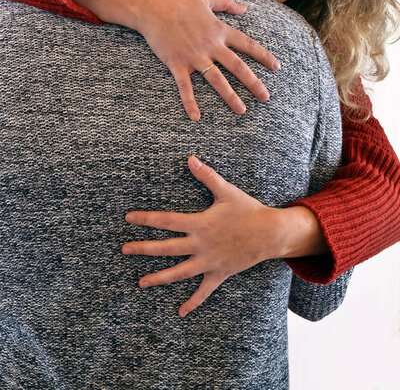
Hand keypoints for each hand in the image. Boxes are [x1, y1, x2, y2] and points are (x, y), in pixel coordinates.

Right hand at [73, 0, 279, 119]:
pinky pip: (185, 87)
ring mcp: (194, 56)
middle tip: (265, 97)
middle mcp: (211, 46)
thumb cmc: (178, 2)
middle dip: (254, 83)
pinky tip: (196, 117)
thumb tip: (245, 9)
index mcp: (220, 30)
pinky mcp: (177, 64)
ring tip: (241, 110)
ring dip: (230, 96)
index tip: (276, 67)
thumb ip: (227, 3)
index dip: (263, 56)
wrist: (152, 8)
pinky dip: (190, 103)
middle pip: (237, 67)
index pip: (247, 45)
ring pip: (217, 80)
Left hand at [122, 156, 286, 317]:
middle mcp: (201, 244)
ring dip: (160, 278)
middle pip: (167, 248)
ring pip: (179, 272)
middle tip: (124, 250)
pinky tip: (180, 312)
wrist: (270, 233)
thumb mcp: (226, 191)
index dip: (146, 219)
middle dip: (144, 248)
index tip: (128, 218)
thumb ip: (206, 176)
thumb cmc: (247, 209)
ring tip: (141, 283)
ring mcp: (209, 261)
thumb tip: (191, 158)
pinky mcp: (219, 273)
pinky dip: (193, 302)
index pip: (167, 221)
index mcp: (200, 223)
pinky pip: (204, 291)